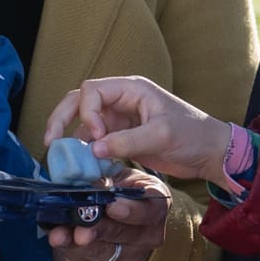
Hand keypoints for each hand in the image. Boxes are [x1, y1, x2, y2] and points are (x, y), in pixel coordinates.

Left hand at [42, 167, 168, 260]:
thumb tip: (85, 182)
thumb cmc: (111, 189)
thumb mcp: (111, 176)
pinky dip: (69, 251)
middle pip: (126, 235)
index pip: (152, 209)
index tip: (112, 207)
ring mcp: (132, 256)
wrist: (101, 212)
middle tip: (81, 228)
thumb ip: (102, 179)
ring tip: (60, 235)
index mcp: (156, 203)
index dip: (133, 210)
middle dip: (100, 230)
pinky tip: (59, 240)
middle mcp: (150, 234)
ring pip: (106, 253)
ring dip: (79, 244)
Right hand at [46, 77, 240, 188]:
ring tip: (65, 163)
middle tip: (50, 142)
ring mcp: (120, 121)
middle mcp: (121, 102)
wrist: (210, 154)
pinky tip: (85, 171)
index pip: (92, 91)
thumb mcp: (161, 136)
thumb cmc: (193, 135)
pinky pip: (95, 144)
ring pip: (83, 125)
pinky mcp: (122, 140)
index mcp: (131, 89)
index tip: (96, 137)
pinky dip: (87, 156)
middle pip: (79, 102)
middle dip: (61, 119)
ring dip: (72, 141)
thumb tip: (92, 150)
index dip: (86, 113)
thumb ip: (127, 142)